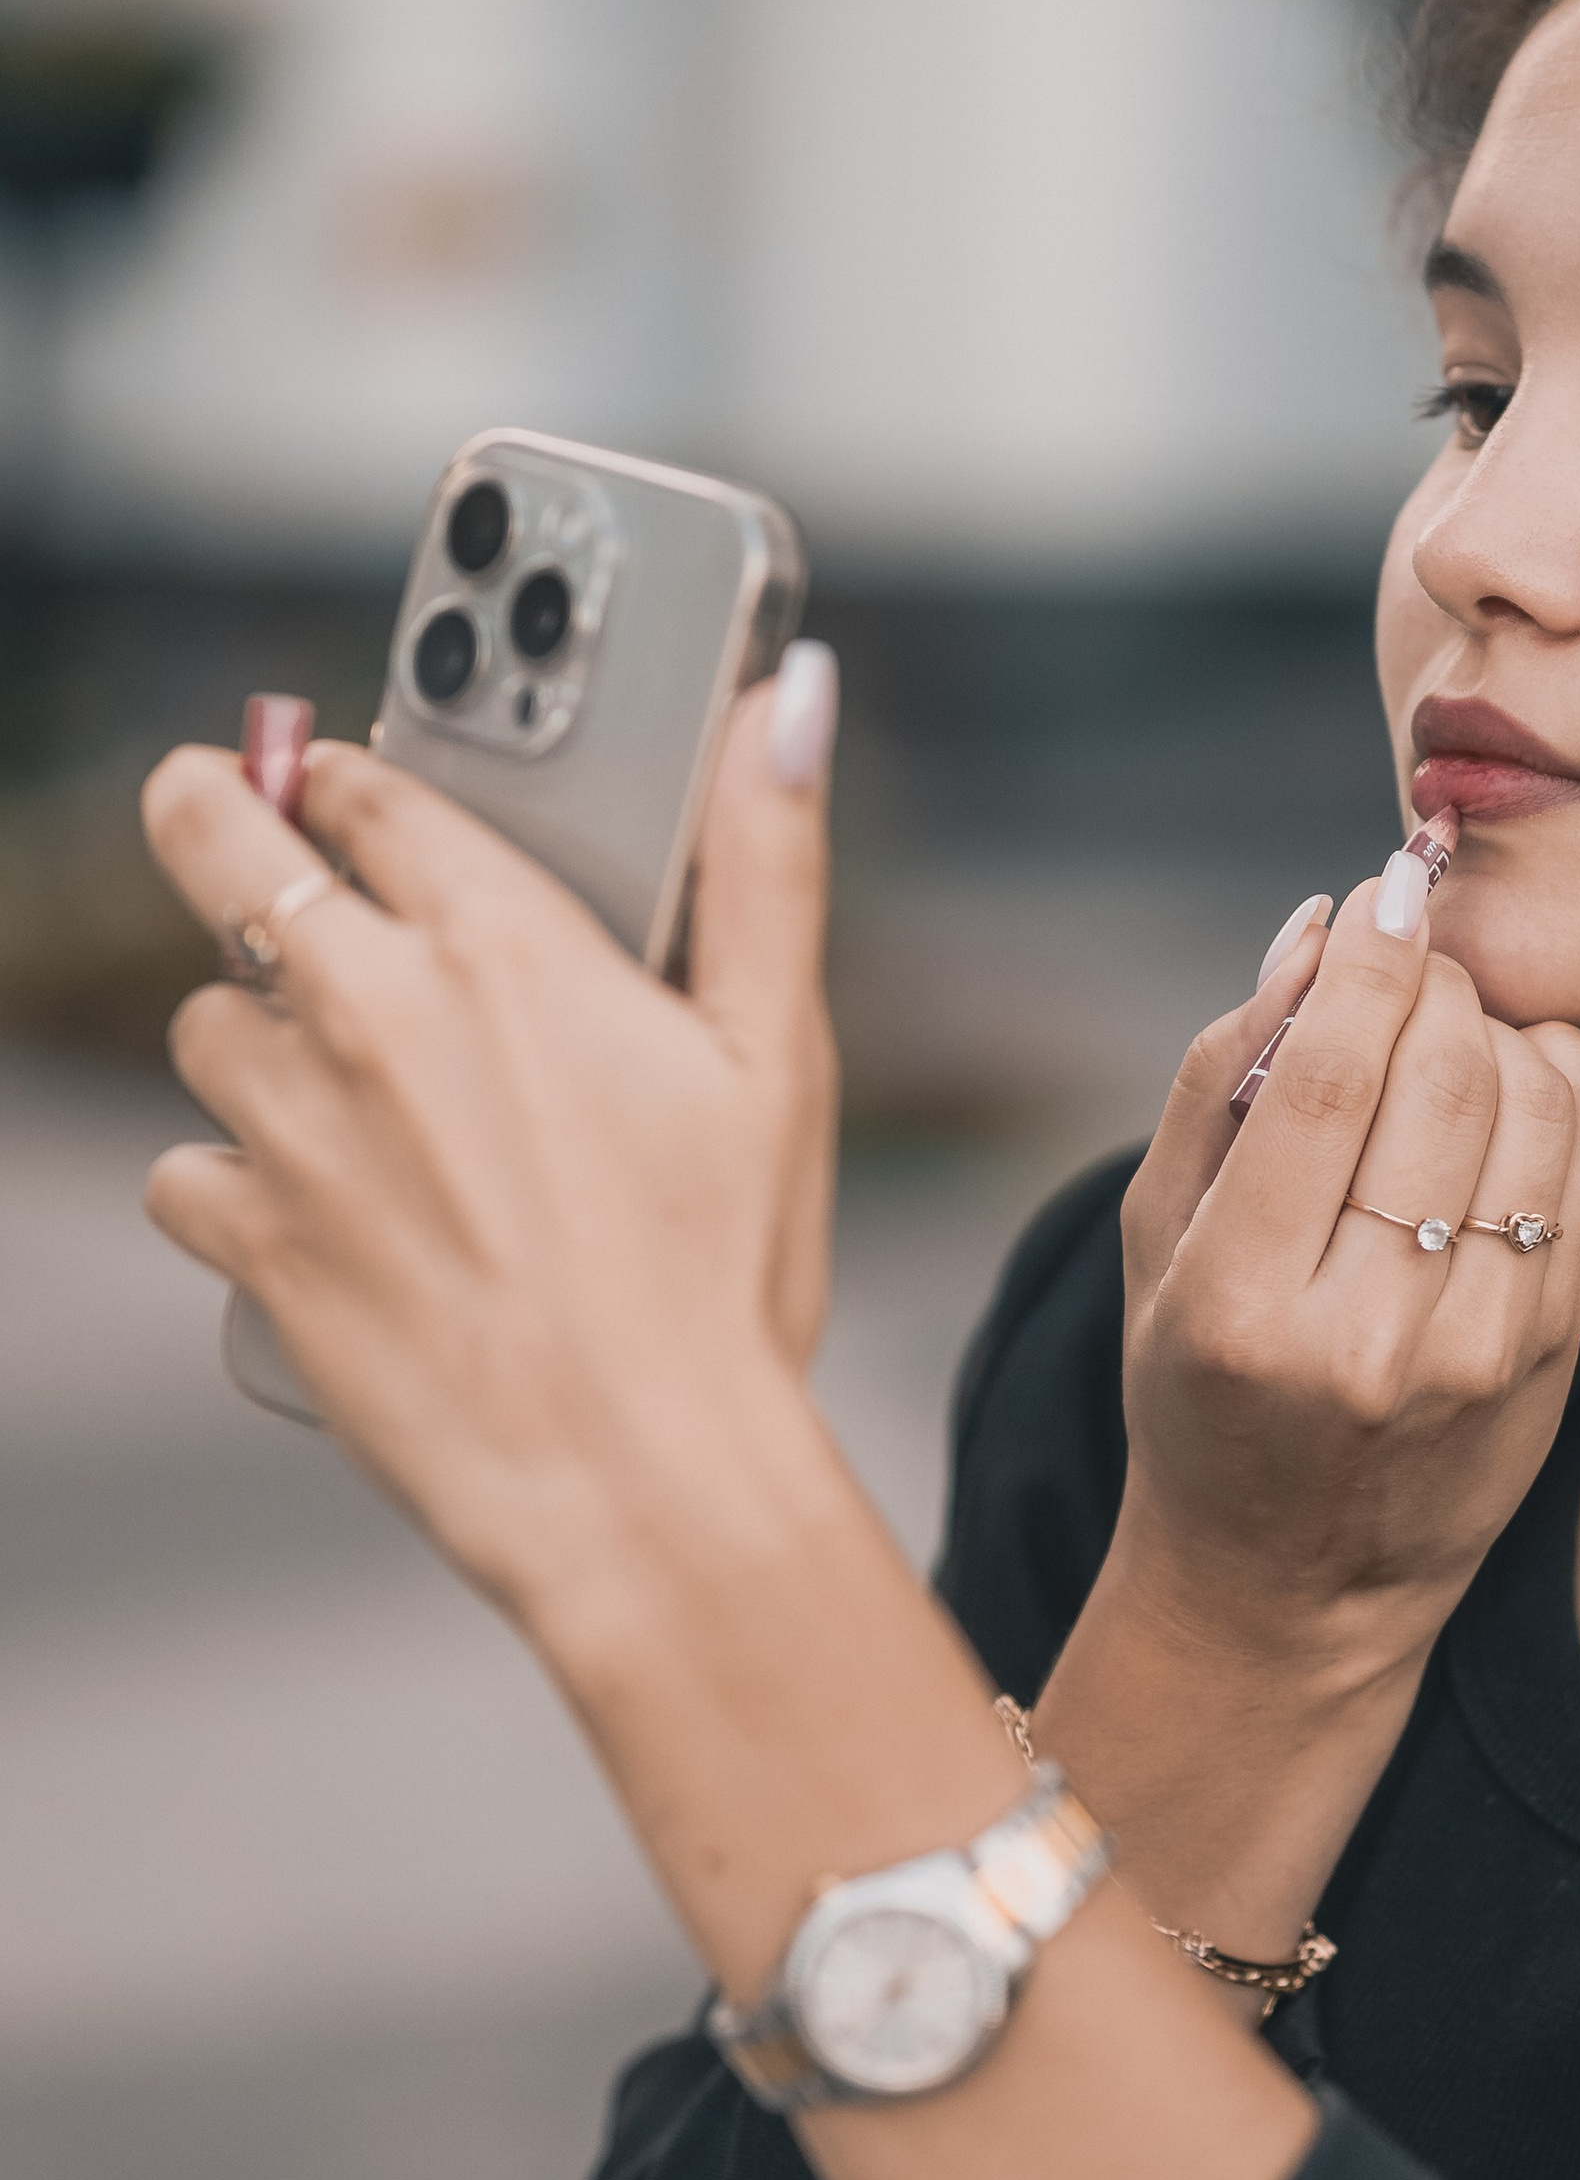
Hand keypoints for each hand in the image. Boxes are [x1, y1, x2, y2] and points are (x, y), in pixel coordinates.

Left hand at [139, 668, 841, 1618]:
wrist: (640, 1483)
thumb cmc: (722, 1283)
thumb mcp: (777, 1054)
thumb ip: (767, 858)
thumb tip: (793, 697)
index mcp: (505, 943)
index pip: (369, 789)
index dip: (351, 775)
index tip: (347, 781)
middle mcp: (374, 1012)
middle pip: (217, 846)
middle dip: (211, 812)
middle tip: (221, 812)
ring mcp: (297, 1128)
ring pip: (205, 1023)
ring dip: (253, 1034)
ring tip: (336, 1082)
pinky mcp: (253, 1240)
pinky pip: (186, 1175)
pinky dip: (233, 1185)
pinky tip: (315, 1212)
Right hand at [1108, 872, 1579, 1679]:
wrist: (1290, 1584)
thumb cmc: (1199, 1385)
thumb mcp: (1158, 1240)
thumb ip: (1224, 1072)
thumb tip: (1325, 925)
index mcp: (1242, 1309)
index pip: (1331, 1080)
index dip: (1369, 958)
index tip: (1381, 891)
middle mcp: (1369, 1339)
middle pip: (1445, 1076)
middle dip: (1435, 980)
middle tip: (1410, 961)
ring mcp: (1480, 1357)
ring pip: (1537, 1105)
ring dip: (1499, 1026)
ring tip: (1448, 1030)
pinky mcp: (1553, 1353)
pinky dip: (1564, 1078)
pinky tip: (1511, 1081)